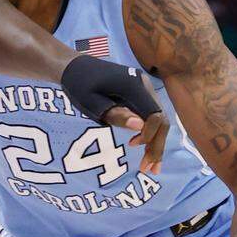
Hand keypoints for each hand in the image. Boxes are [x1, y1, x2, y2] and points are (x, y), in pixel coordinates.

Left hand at [61, 55, 169, 173]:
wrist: (75, 67)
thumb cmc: (80, 85)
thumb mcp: (91, 102)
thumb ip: (115, 114)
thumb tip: (140, 126)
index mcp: (133, 86)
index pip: (154, 115)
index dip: (150, 135)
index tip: (134, 149)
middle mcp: (144, 86)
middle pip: (161, 119)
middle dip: (156, 145)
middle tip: (149, 169)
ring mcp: (144, 89)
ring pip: (158, 119)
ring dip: (155, 142)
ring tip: (150, 165)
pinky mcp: (141, 94)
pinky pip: (150, 115)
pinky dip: (149, 132)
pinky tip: (142, 147)